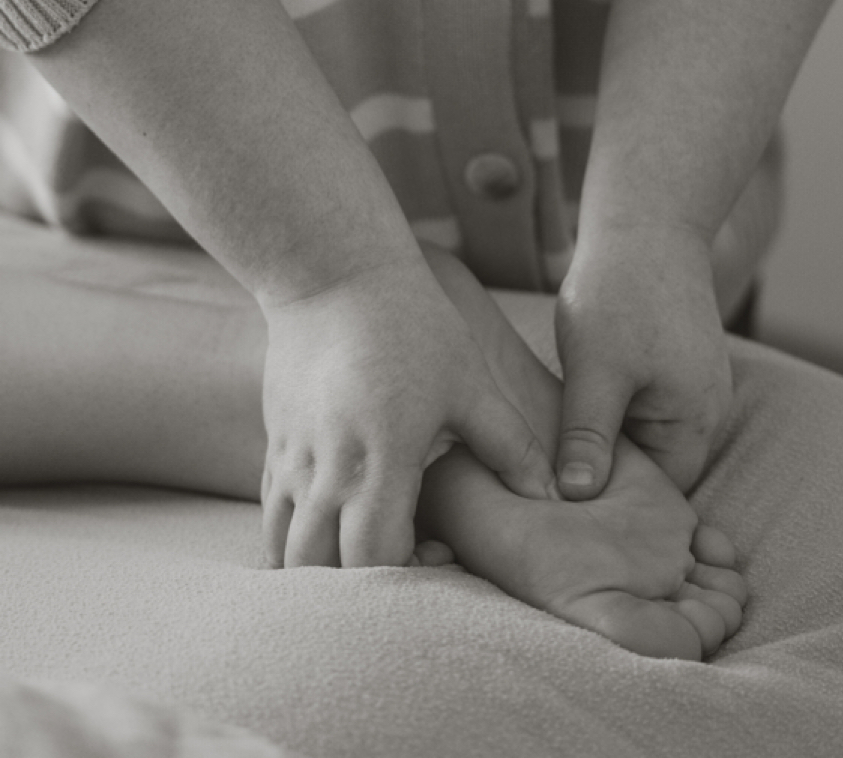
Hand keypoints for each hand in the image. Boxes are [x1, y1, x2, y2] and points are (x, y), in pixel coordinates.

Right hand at [259, 257, 554, 568]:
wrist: (332, 274)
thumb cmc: (411, 325)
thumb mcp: (470, 383)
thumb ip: (510, 446)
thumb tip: (550, 494)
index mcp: (380, 460)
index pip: (376, 559)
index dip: (408, 578)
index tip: (439, 554)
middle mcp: (325, 471)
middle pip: (321, 570)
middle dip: (359, 589)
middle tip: (403, 561)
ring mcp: (290, 459)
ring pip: (285, 550)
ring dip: (320, 570)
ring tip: (362, 553)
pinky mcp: (275, 444)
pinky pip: (271, 515)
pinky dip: (296, 538)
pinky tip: (331, 524)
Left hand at [555, 229, 731, 496]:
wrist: (644, 223)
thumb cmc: (621, 293)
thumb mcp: (596, 371)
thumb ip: (588, 436)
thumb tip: (576, 498)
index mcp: (694, 424)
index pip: (655, 496)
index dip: (606, 504)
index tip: (554, 505)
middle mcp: (703, 413)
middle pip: (649, 470)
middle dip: (602, 473)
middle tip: (543, 477)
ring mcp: (691, 389)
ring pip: (639, 438)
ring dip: (601, 439)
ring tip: (552, 437)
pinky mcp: (672, 368)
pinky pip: (639, 408)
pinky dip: (607, 411)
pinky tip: (570, 401)